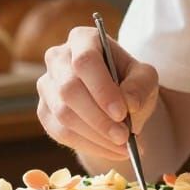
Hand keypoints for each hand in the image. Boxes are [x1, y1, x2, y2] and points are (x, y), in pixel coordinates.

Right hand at [36, 26, 158, 162]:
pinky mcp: (44, 110)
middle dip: (99, 119)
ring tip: (123, 147)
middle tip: (124, 137)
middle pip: (69, 89)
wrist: (115, 101)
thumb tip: (130, 103)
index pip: (85, 61)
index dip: (101, 88)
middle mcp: (57, 57)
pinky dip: (88, 145)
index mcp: (83, 39)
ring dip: (96, 136)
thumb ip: (141, 85)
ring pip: (63, 114)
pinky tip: (110, 150)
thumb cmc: (129, 82)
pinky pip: (60, 132)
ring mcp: (46, 84)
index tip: (122, 113)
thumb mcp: (145, 78)